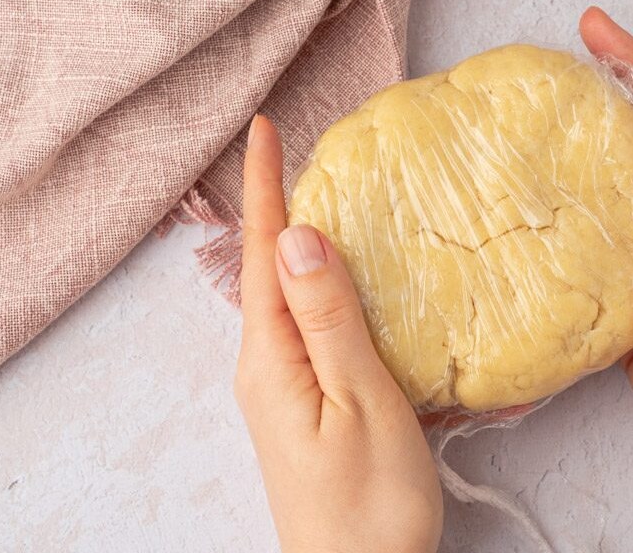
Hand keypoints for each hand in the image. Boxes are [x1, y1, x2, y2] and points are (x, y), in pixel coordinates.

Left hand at [235, 115, 442, 552]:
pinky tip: (338, 279)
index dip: (263, 189)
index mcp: (272, 359)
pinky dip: (317, 287)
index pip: (262, 255)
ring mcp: (281, 390)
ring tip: (315, 195)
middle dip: (275, 204)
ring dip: (294, 243)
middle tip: (293, 148)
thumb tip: (299, 235)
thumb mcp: (360, 402)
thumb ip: (330, 319)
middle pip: (264, 270)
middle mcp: (265, 368)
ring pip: (285, 298)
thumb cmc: (370, 503)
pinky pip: (303, 327)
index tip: (263, 128)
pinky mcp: (304, 406)